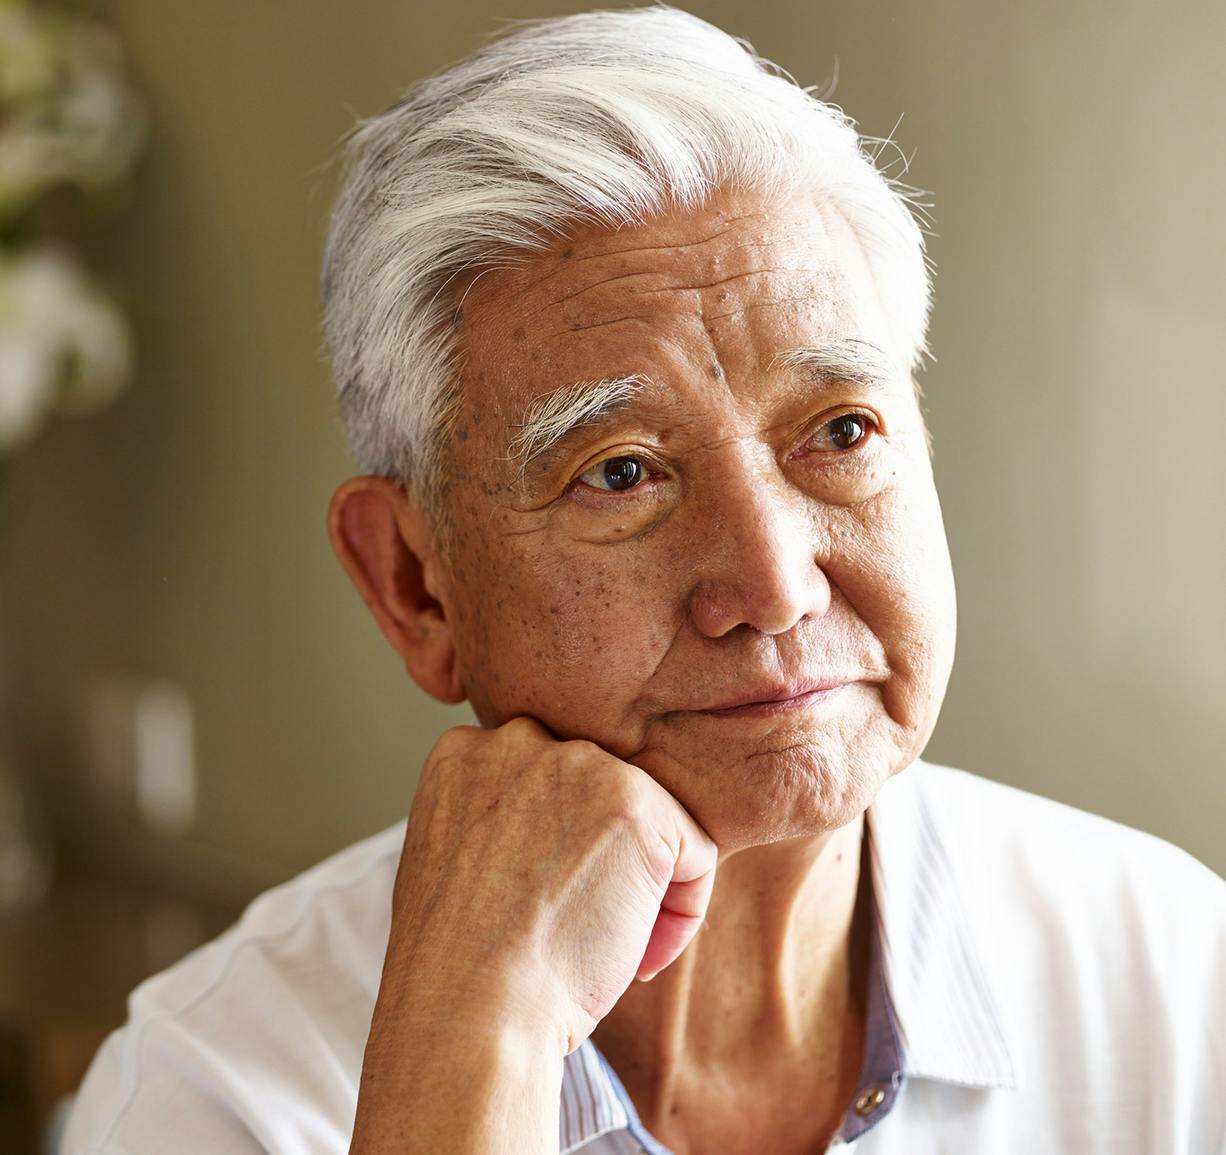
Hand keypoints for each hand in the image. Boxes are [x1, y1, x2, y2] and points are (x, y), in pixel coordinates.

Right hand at [383, 714, 717, 1054]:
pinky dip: (682, 911)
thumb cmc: (458, 964)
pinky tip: (640, 957)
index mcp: (467, 751)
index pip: (542, 780)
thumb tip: (559, 828)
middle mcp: (521, 739)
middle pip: (597, 791)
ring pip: (650, 817)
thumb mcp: (454, 859)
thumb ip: (499, 818)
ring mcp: (581, 764)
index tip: (544, 904)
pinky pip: (695, 851)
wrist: (467, 1009)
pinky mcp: (637, 804)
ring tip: (609, 950)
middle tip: (581, 931)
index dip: (553, 849)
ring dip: (643, 885)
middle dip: (602, 859)